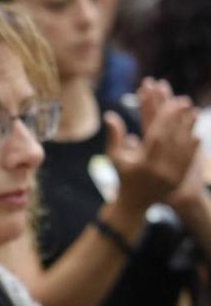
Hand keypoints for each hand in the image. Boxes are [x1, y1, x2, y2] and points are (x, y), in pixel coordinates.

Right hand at [107, 80, 200, 208]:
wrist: (134, 203)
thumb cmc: (123, 177)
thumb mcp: (114, 158)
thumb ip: (114, 136)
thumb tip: (110, 115)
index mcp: (143, 163)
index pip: (158, 134)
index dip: (167, 118)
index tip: (173, 102)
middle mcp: (159, 169)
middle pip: (173, 138)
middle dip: (180, 118)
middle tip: (185, 102)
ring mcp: (171, 176)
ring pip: (183, 147)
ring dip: (189, 129)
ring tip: (193, 113)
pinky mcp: (178, 179)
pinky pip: (188, 159)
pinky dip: (192, 146)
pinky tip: (195, 133)